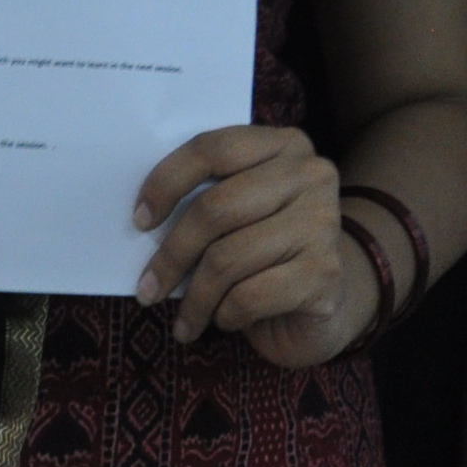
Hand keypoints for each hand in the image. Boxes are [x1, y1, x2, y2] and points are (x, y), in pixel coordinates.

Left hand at [131, 125, 367, 367]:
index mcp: (284, 145)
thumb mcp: (242, 211)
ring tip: (184, 321)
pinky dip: (225, 315)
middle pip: (216, 208)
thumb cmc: (268, 252)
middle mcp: (310, 175)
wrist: (327, 300)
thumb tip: (143, 222)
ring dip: (195, 300)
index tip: (139, 220)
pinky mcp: (323, 273)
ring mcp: (322, 223)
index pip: (213, 149)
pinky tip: (225, 320)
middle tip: (147, 290)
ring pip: (227, 259)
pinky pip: (249, 296)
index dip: (167, 182)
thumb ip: (208, 197)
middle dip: (171, 255)